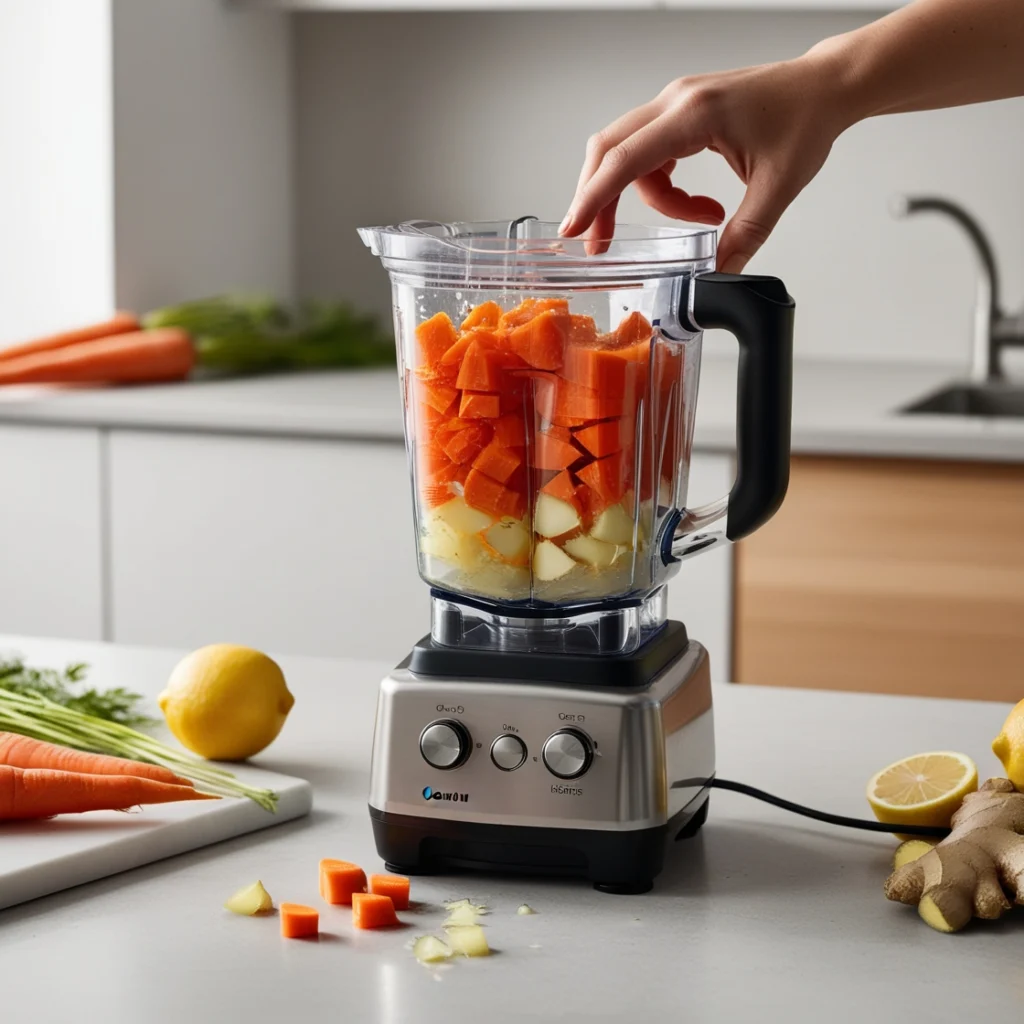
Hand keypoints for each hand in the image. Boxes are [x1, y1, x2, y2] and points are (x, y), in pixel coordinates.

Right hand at [559, 55, 846, 271]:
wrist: (824, 87)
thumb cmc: (807, 118)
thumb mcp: (777, 187)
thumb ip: (744, 235)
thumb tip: (718, 275)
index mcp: (695, 113)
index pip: (626, 159)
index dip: (594, 197)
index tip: (575, 228)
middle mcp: (676, 101)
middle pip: (610, 151)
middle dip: (600, 199)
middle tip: (601, 243)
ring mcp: (676, 103)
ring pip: (630, 155)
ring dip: (647, 198)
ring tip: (699, 219)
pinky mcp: (681, 111)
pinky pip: (650, 152)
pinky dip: (661, 185)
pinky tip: (696, 202)